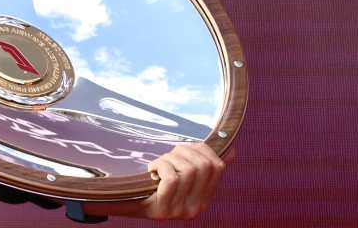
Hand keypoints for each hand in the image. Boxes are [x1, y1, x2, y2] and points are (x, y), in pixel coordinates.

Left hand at [87, 143, 229, 220]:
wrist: (125, 203)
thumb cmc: (153, 183)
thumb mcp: (180, 174)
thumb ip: (202, 163)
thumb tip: (231, 149)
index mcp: (204, 198)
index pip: (218, 166)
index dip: (204, 149)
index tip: (188, 147)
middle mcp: (196, 208)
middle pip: (203, 165)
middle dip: (185, 151)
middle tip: (170, 154)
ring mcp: (180, 211)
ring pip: (188, 170)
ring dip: (170, 158)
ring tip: (159, 163)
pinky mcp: (163, 211)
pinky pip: (172, 179)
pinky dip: (161, 166)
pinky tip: (151, 170)